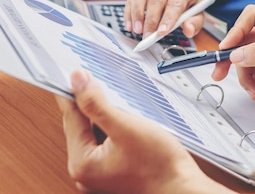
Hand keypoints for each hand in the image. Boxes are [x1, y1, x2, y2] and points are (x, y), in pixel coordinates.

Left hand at [56, 70, 233, 193]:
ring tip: (115, 100)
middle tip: (96, 79)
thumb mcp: (125, 126)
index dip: (73, 91)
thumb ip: (96, 103)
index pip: (70, 117)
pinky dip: (109, 127)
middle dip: (88, 103)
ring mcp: (98, 174)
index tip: (73, 72)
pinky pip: (103, 142)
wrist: (183, 188)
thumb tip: (77, 81)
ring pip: (92, 132)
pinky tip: (123, 118)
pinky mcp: (110, 171)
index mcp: (81, 163)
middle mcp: (85, 172)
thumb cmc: (160, 166)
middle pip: (80, 125)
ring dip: (100, 114)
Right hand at [123, 0, 203, 38]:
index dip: (167, 19)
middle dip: (151, 21)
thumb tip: (188, 30)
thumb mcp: (197, 15)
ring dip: (137, 14)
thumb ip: (194, 24)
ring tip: (137, 30)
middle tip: (148, 36)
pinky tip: (130, 25)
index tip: (161, 32)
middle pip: (156, 0)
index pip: (175, 3)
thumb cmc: (188, 4)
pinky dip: (129, 12)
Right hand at [211, 5, 254, 116]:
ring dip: (246, 75)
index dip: (236, 31)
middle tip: (220, 73)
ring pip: (246, 56)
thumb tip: (237, 53)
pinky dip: (254, 80)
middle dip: (234, 59)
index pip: (252, 16)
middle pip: (244, 39)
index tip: (227, 49)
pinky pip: (253, 67)